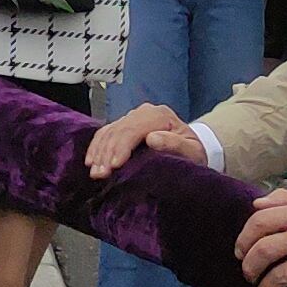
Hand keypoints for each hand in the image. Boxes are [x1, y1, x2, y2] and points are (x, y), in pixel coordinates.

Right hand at [80, 104, 200, 183]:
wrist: (195, 144)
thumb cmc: (194, 150)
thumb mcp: (192, 151)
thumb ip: (175, 144)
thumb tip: (152, 139)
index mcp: (159, 115)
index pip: (133, 129)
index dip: (122, 147)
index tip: (115, 166)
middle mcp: (144, 112)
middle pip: (118, 130)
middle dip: (106, 153)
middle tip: (100, 174)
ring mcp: (133, 116)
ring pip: (109, 131)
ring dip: (99, 152)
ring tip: (95, 172)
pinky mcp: (126, 124)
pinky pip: (106, 132)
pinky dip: (97, 146)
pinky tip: (91, 161)